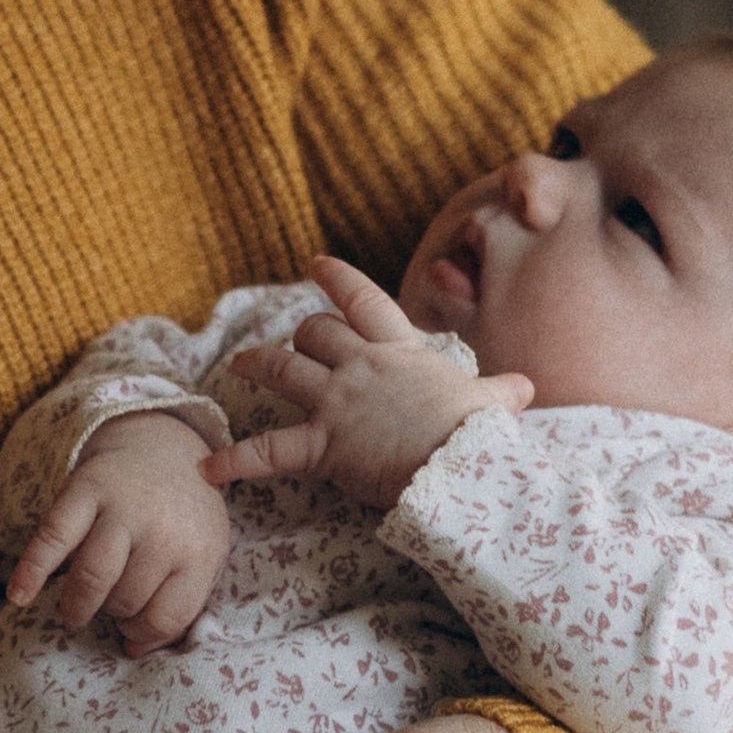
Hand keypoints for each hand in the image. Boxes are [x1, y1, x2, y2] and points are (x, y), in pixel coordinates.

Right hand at [5, 412, 233, 656]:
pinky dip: (31, 571)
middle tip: (111, 603)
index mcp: (200, 551)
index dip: (142, 632)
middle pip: (125, 601)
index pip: (165, 618)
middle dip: (114, 611)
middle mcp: (163, 530)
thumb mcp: (203, 557)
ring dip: (78, 606)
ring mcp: (123, 508)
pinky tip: (18, 596)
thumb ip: (180, 607)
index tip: (133, 626)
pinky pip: (52, 538)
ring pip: (92, 579)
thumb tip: (134, 651)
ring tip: (74, 614)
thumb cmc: (183, 516)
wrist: (164, 446)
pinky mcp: (85, 489)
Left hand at [199, 255, 533, 508]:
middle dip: (300, 337)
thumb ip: (500, 391)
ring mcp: (338, 403)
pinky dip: (234, 461)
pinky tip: (206, 468)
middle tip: (288, 344)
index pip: (364, 301)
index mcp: (401, 352)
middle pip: (315, 334)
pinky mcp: (322, 445)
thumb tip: (526, 388)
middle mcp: (362, 367)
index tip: (316, 264)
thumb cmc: (478, 435)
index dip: (337, 279)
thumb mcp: (492, 403)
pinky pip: (267, 451)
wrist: (462, 467)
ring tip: (238, 364)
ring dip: (256, 365)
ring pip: (282, 369)